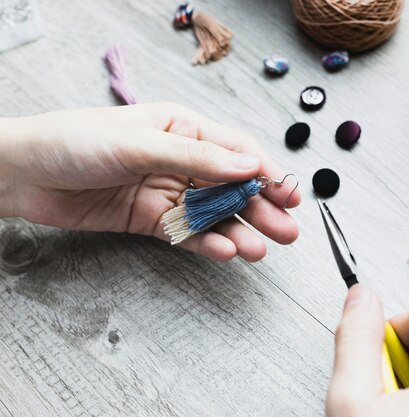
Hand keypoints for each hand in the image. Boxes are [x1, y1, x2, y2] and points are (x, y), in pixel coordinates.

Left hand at [0, 103, 299, 261]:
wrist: (25, 175)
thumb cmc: (76, 142)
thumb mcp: (141, 142)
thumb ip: (196, 157)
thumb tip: (247, 165)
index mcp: (183, 129)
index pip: (235, 151)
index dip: (266, 172)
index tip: (289, 193)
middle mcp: (181, 160)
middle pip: (231, 186)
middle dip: (261, 208)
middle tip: (288, 231)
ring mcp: (168, 192)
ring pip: (213, 214)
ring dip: (239, 231)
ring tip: (261, 250)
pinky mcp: (152, 219)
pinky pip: (188, 233)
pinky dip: (206, 243)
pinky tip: (224, 251)